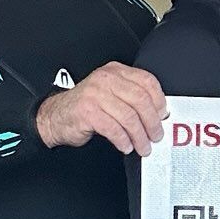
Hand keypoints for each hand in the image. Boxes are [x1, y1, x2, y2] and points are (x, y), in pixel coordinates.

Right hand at [35, 63, 166, 157]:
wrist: (56, 116)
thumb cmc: (87, 107)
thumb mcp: (111, 94)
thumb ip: (131, 97)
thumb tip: (158, 115)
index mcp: (116, 72)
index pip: (147, 81)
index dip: (159, 101)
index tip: (163, 116)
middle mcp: (106, 79)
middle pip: (140, 100)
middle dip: (152, 122)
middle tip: (156, 136)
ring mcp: (95, 94)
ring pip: (129, 116)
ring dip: (139, 136)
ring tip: (143, 146)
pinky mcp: (87, 112)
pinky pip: (113, 128)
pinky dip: (123, 140)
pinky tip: (126, 146)